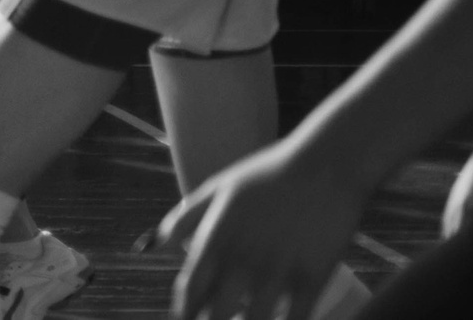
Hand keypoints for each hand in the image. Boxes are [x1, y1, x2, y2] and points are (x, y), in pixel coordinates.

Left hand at [156, 133, 365, 319]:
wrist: (323, 168)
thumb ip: (182, 219)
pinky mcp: (313, 280)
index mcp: (215, 239)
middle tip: (215, 318)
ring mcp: (278, 273)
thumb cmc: (266, 176)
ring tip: (245, 319)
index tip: (185, 317)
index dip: (184, 311)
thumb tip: (149, 246)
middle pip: (218, 314)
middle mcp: (242, 261)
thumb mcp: (216, 189)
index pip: (190, 290)